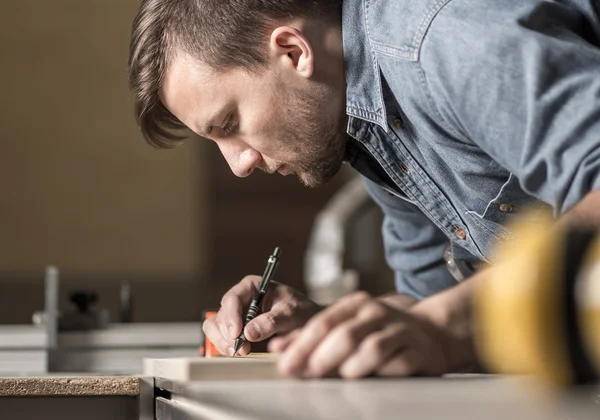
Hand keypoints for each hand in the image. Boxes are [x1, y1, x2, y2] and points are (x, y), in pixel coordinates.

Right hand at [202, 275, 321, 355]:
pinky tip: (237, 354)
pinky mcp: (235, 332)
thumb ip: (271, 321)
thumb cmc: (301, 312)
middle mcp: (240, 300)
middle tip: (241, 349)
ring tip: (238, 352)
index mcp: (252, 287)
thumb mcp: (291, 314)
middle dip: (227, 334)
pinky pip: (219, 339)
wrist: (308, 324)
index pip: (233, 298)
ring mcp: (236, 316)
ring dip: (222, 342)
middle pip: (221, 315)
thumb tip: (249, 332)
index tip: (237, 334)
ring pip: (215, 327)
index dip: (231, 316)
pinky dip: (224, 347)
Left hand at [268, 291, 456, 378]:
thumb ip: (312, 338)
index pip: (323, 322)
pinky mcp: (418, 350)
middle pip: (344, 335)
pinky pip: (398, 362)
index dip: (302, 345)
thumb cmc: (379, 331)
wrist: (430, 332)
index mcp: (355, 305)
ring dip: (352, 365)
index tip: (286, 365)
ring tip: (341, 375)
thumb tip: (277, 348)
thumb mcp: (345, 327)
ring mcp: (399, 330)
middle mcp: (376, 313)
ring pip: (371, 347)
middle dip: (323, 356)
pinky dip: (382, 372)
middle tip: (308, 373)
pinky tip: (372, 379)